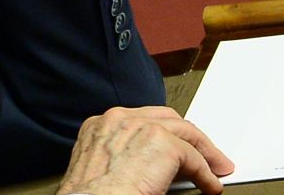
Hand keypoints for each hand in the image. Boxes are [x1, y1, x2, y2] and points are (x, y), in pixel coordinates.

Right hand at [57, 107, 233, 194]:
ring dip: (204, 154)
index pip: (142, 120)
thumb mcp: (101, 166)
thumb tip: (153, 167)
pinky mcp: (163, 143)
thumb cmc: (91, 194)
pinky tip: (209, 186)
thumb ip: (123, 156)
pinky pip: (194, 158)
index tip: (176, 147)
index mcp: (100, 125)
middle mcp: (120, 119)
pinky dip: (206, 174)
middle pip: (167, 120)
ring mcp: (142, 128)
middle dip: (189, 138)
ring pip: (185, 133)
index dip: (164, 134)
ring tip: (215, 170)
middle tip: (204, 156)